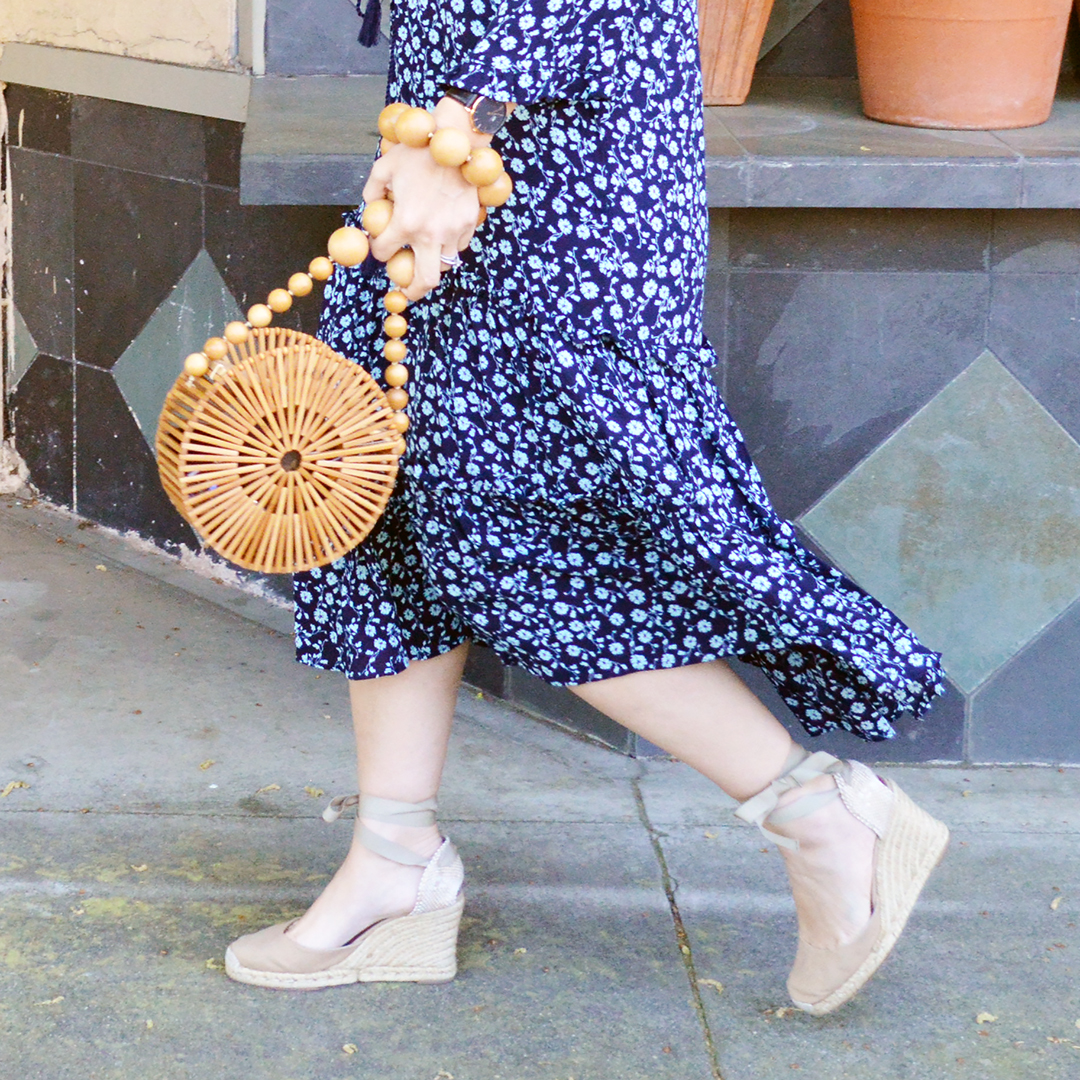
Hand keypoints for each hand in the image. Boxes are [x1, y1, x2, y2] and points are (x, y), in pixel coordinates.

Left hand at [363, 98, 490, 300]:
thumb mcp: (383, 167)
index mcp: (406, 222)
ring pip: (444, 264)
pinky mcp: (470, 223)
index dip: (378, 250)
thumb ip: (372, 193)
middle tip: (406, 291)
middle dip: (413, 291)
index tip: (380, 246)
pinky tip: (442, 233)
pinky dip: (449, 245)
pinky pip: (459, 246)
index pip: (384, 253)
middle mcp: (431, 234)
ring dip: (432, 263)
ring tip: (424, 256)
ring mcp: (454, 231)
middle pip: (425, 280)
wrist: (455, 139)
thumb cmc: (416, 151)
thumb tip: (371, 211)